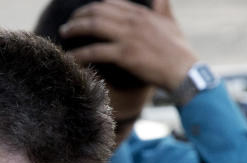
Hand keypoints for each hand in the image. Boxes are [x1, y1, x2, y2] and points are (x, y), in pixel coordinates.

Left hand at [60, 0, 196, 89]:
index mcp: (141, 12)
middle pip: (98, 11)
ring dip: (74, 29)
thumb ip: (162, 8)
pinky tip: (69, 58)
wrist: (184, 71)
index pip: (110, 2)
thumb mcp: (170, 23)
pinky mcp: (125, 55)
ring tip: (62, 35)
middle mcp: (133, 20)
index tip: (81, 14)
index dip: (92, 7)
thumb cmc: (178, 50)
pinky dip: (79, 54)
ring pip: (93, 26)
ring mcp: (128, 37)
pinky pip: (95, 51)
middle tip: (67, 26)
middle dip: (78, 16)